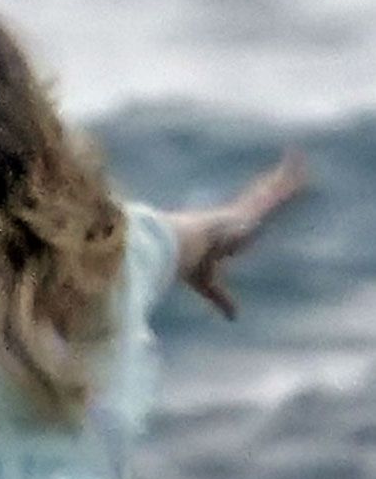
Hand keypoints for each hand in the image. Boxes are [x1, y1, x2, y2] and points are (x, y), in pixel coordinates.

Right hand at [185, 146, 306, 319]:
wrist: (181, 246)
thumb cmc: (189, 264)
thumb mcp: (210, 286)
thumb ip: (223, 299)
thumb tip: (232, 319)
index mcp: (228, 232)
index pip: (246, 218)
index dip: (255, 208)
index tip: (260, 198)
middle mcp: (238, 218)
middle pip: (260, 200)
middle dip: (272, 187)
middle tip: (284, 172)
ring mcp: (246, 211)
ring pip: (270, 192)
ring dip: (284, 177)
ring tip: (297, 159)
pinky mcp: (252, 209)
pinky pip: (276, 190)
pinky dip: (287, 174)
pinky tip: (295, 158)